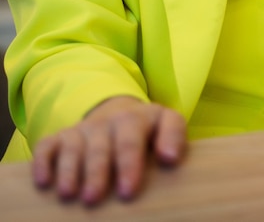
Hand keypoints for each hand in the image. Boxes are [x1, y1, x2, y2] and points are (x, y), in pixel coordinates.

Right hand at [32, 96, 186, 204]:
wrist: (120, 111)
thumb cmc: (147, 128)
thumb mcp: (167, 122)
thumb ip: (174, 135)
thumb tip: (170, 157)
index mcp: (135, 118)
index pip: (131, 140)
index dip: (129, 164)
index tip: (127, 190)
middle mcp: (107, 121)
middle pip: (101, 147)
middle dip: (97, 172)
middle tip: (94, 198)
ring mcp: (83, 129)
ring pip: (73, 147)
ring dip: (70, 171)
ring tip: (69, 195)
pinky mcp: (62, 136)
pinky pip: (47, 146)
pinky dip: (43, 162)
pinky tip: (43, 182)